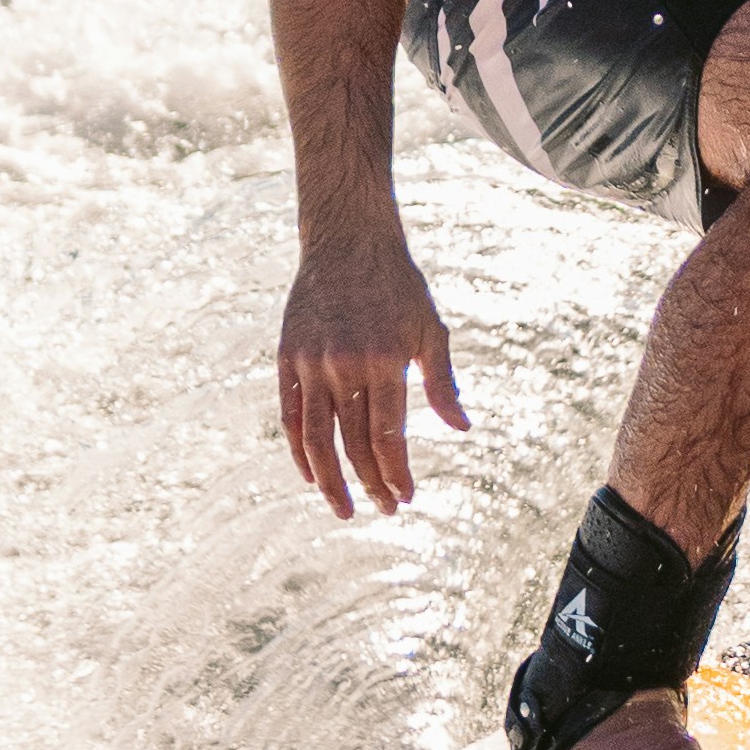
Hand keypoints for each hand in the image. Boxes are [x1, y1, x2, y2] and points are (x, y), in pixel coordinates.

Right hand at [278, 229, 465, 516]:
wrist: (347, 240)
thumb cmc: (397, 285)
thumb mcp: (428, 329)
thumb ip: (441, 382)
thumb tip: (462, 428)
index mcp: (385, 360)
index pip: (389, 435)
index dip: (397, 472)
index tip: (405, 497)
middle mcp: (345, 365)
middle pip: (355, 442)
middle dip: (372, 482)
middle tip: (386, 509)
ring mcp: (311, 362)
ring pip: (317, 437)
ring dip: (330, 480)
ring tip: (344, 508)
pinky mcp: (287, 357)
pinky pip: (290, 415)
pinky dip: (299, 449)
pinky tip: (311, 474)